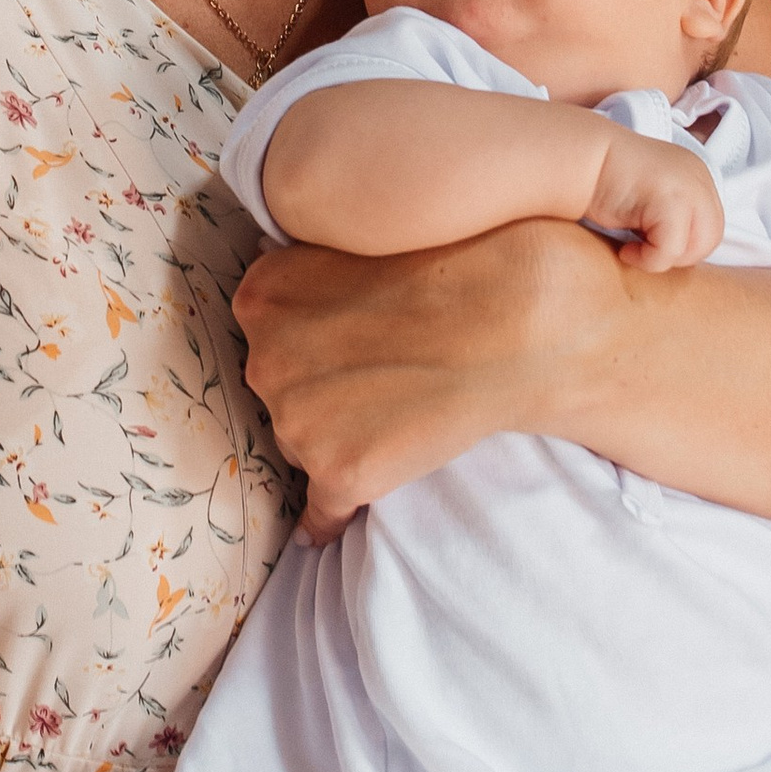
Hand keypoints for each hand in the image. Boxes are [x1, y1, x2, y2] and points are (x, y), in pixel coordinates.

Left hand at [233, 219, 616, 542]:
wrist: (509, 323)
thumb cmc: (447, 266)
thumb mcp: (352, 238)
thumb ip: (302, 266)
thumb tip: (264, 267)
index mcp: (261, 298)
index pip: (266, 333)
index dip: (309, 341)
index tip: (346, 343)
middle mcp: (265, 362)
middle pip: (281, 391)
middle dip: (320, 388)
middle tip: (382, 374)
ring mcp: (298, 423)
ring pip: (303, 443)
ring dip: (337, 436)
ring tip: (397, 412)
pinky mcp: (340, 474)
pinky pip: (319, 511)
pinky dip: (322, 522)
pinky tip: (320, 533)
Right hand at [590, 131, 725, 273]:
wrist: (578, 160)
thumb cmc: (604, 182)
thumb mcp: (652, 195)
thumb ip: (675, 214)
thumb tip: (684, 253)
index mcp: (697, 174)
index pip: (710, 225)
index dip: (682, 244)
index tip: (650, 241)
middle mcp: (699, 177)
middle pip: (710, 238)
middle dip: (677, 255)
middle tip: (644, 249)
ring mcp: (688, 187)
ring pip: (694, 248)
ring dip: (663, 258)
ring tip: (633, 248)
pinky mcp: (671, 201)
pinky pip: (670, 251)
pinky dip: (647, 259)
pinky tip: (625, 248)